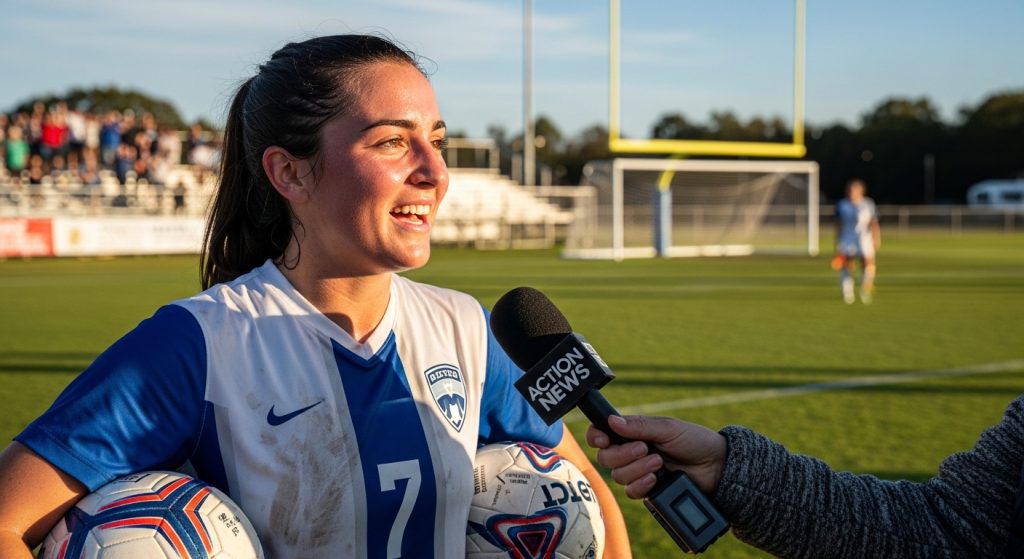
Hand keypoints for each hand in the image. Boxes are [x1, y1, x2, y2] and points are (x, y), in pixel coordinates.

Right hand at [586, 415, 725, 498]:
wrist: (716, 466)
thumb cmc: (694, 440)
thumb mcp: (668, 428)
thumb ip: (639, 426)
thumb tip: (611, 421)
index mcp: (632, 433)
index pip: (602, 434)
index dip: (596, 437)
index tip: (603, 439)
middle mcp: (630, 453)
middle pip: (606, 458)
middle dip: (623, 454)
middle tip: (644, 448)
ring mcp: (638, 472)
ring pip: (617, 476)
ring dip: (637, 469)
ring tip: (659, 463)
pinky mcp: (647, 490)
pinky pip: (631, 492)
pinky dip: (641, 485)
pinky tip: (656, 479)